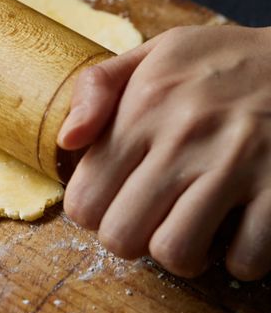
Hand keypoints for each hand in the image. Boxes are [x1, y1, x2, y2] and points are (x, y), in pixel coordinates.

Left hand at [58, 25, 270, 280]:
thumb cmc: (222, 60)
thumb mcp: (154, 53)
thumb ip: (96, 88)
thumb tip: (67, 141)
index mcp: (142, 109)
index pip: (84, 200)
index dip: (91, 211)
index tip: (110, 198)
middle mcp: (183, 139)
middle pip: (122, 236)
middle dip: (129, 237)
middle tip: (148, 217)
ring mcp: (236, 165)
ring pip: (176, 254)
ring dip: (179, 251)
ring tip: (188, 226)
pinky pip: (245, 259)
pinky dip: (238, 257)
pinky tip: (237, 228)